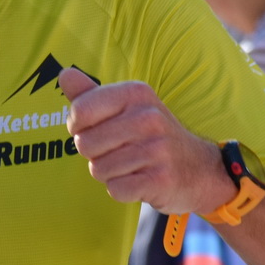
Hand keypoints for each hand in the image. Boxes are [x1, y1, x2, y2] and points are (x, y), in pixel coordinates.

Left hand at [59, 68, 234, 214]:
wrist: (201, 169)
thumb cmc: (152, 136)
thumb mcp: (127, 107)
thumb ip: (91, 94)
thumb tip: (64, 74)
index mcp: (136, 93)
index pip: (80, 110)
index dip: (77, 127)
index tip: (94, 129)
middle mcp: (148, 117)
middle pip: (85, 144)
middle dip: (94, 154)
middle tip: (117, 151)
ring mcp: (157, 149)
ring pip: (98, 169)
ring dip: (109, 173)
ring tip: (131, 166)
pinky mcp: (160, 179)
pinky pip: (116, 190)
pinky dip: (122, 190)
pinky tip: (139, 180)